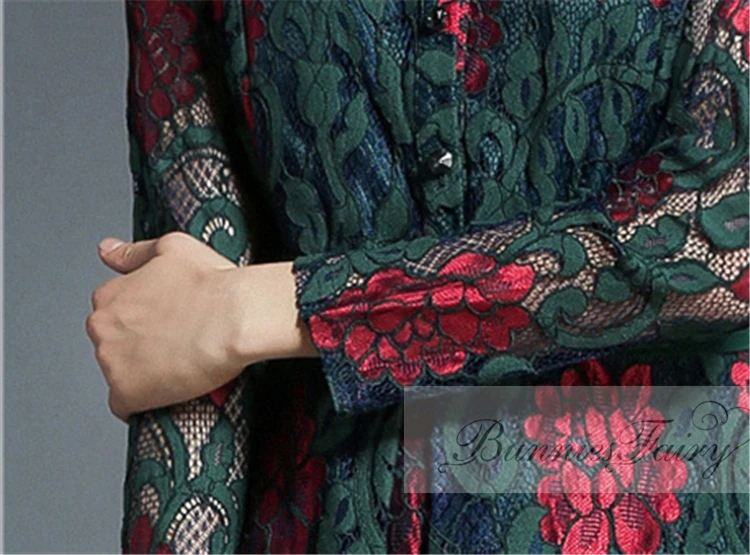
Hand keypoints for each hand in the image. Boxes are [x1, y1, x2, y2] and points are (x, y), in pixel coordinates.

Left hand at [86, 232, 252, 422]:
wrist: (236, 317)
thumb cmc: (213, 283)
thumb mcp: (173, 248)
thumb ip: (134, 252)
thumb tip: (106, 250)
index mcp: (110, 294)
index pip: (111, 314)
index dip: (141, 321)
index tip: (164, 325)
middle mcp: (103, 327)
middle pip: (112, 345)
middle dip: (137, 347)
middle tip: (176, 345)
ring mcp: (111, 362)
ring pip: (119, 375)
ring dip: (143, 374)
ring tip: (179, 367)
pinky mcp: (126, 393)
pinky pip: (125, 406)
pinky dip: (145, 403)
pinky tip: (170, 391)